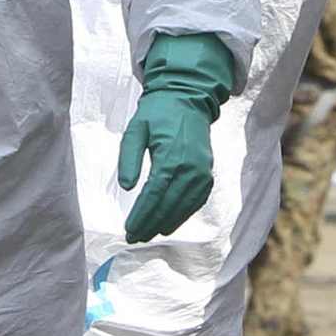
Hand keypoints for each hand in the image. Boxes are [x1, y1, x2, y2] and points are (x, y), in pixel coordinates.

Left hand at [117, 32, 239, 242]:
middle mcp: (191, 167)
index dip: (141, 215)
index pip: (154, 194)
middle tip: (134, 237)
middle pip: (169, 205)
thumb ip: (129, 157)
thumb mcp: (136, 129)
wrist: (188, 98)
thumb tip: (127, 186)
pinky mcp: (207, 174)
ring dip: (166, 223)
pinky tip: (169, 223)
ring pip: (184, 207)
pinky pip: (196, 201)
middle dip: (150, 224)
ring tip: (148, 234)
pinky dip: (183, 214)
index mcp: (171, 156)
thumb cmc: (158, 113)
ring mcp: (202, 172)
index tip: (128, 229)